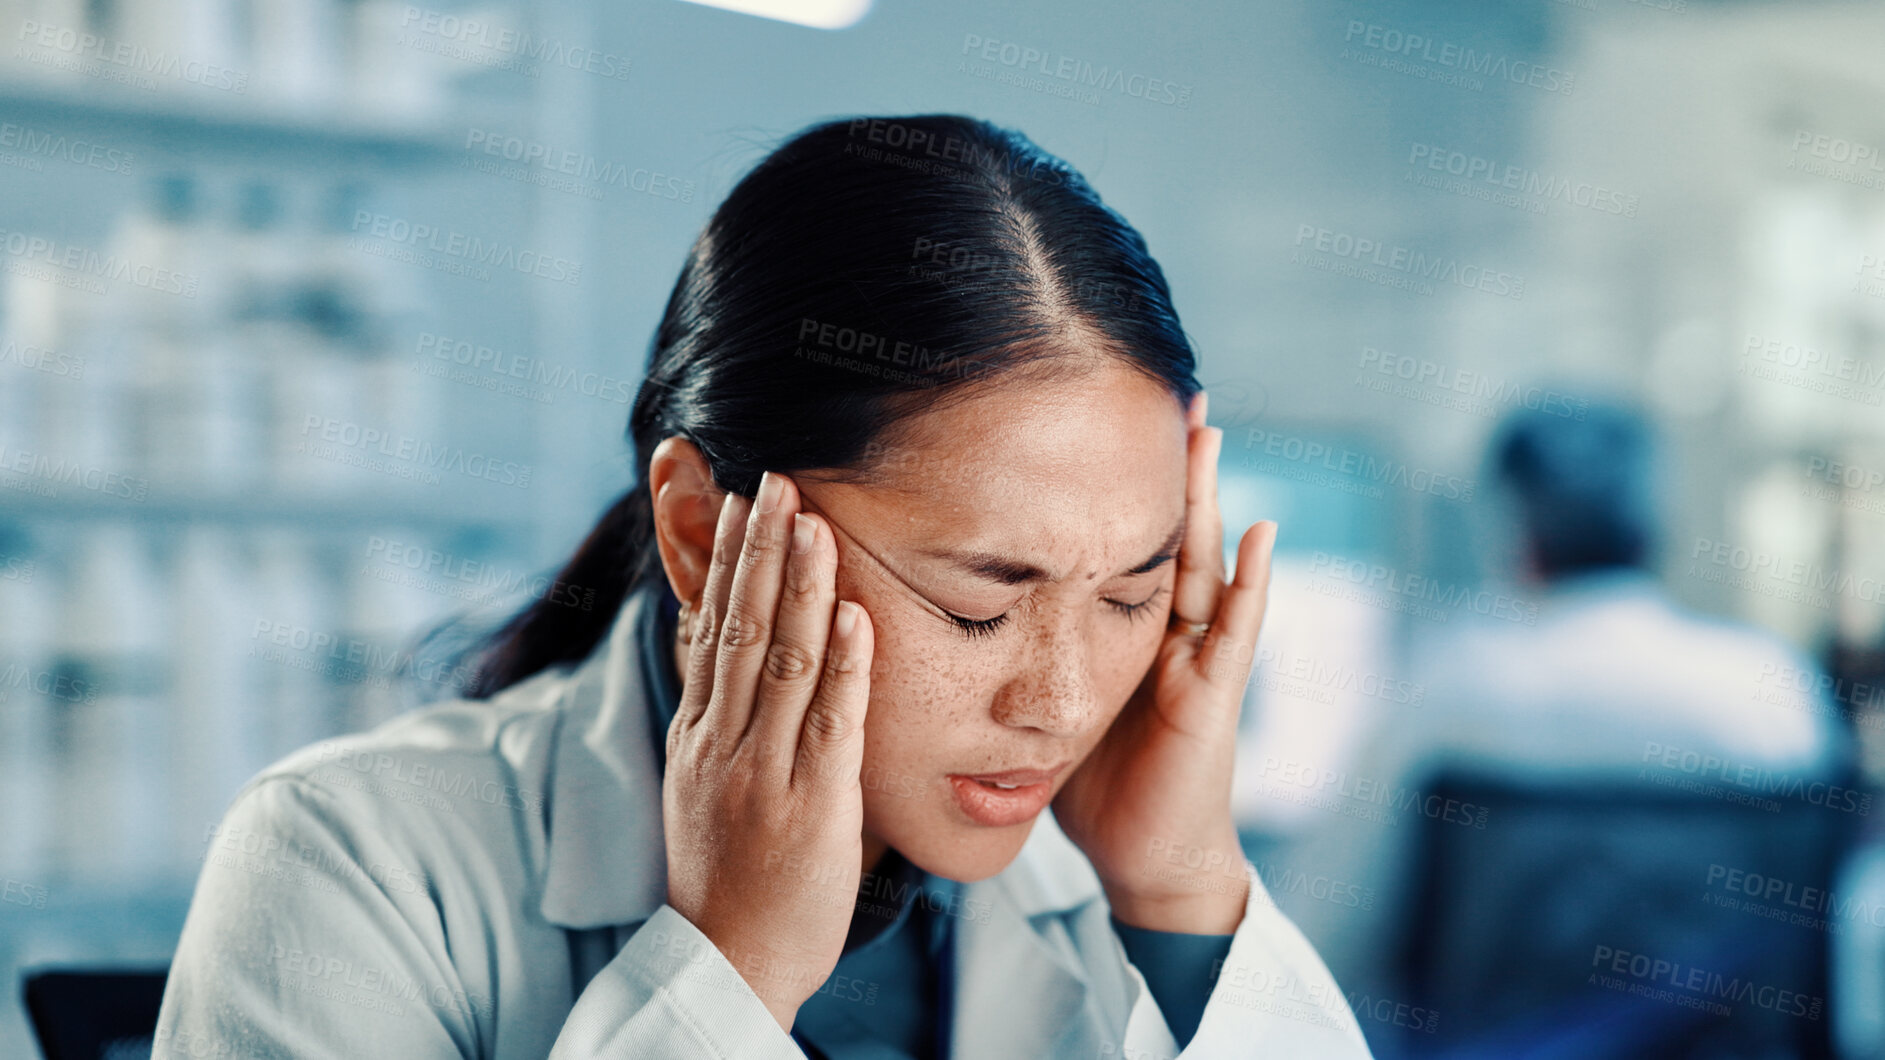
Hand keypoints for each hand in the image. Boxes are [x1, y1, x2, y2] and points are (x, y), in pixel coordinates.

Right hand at [662, 470, 875, 1031]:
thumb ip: (709, 702)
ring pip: (781, 663)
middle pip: (740, 629)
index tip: (744, 496)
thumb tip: (703, 626)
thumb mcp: (698, 776)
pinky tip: (855, 615)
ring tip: (813, 521)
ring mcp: (762, 772)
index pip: (710, 627)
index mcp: (698, 731)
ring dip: (798, 588)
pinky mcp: (809, 806)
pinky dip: (843, 667)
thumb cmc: (728, 871)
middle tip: (777, 478)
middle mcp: (722, 742)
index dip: (727, 558)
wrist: (729, 962)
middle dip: (759, 550)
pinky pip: (828, 725)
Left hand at [1052, 392, 1276, 933]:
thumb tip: (942, 618)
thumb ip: (1018, 659)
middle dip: (1164, 466)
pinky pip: (1237, 631)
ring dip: (1207, 498)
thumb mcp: (1049, 705)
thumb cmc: (1100, 786)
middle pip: (1164, 532)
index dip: (1108, 486)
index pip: (1117, 542)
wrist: (1146, 857)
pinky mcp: (1213, 696)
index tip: (1091, 418)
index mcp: (1124, 631)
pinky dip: (1254, 582)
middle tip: (1165, 391)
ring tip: (1208, 431)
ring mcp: (1196, 659)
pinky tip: (1261, 533)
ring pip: (1203, 562)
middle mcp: (1167, 634)